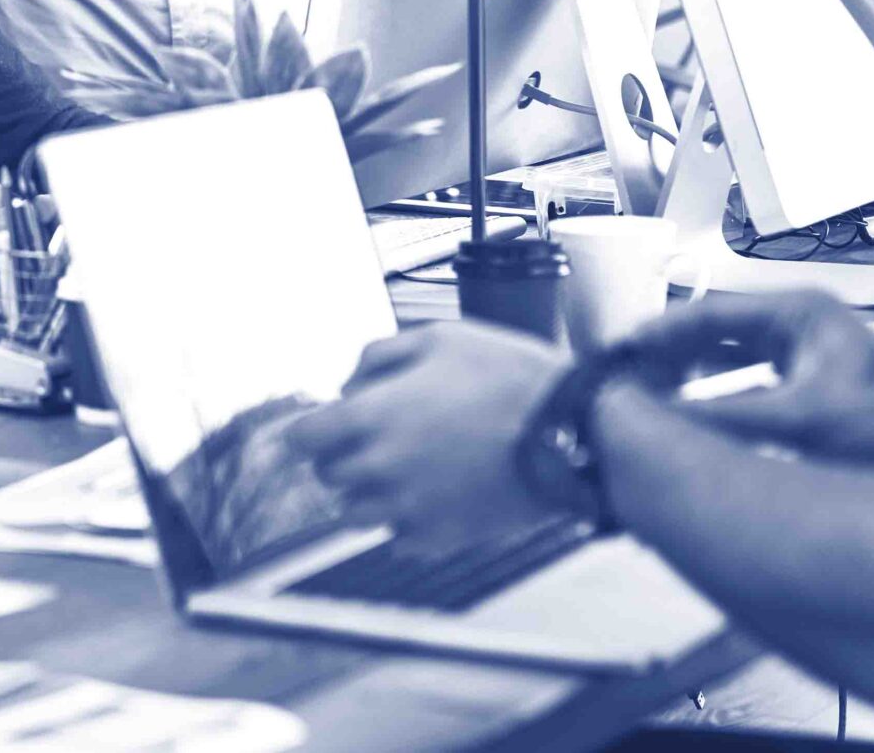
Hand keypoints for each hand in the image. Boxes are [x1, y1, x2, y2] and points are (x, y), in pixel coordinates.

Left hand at [286, 323, 569, 549]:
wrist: (571, 431)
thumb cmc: (507, 376)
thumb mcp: (438, 337)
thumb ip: (377, 357)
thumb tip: (346, 386)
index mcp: (370, 418)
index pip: (301, 439)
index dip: (312, 428)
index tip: (328, 424)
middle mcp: (379, 469)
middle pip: (327, 477)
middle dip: (342, 456)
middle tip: (378, 438)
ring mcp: (408, 508)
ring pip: (355, 514)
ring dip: (369, 492)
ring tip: (407, 467)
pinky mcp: (440, 537)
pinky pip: (399, 537)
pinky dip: (407, 519)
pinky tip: (437, 492)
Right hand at [618, 292, 873, 473]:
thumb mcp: (800, 420)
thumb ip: (723, 418)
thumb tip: (652, 418)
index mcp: (801, 315)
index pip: (706, 311)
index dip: (656, 334)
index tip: (616, 358)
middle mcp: (805, 333)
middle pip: (713, 338)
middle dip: (669, 363)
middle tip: (626, 389)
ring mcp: (813, 367)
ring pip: (730, 371)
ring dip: (693, 393)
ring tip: (654, 416)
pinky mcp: (819, 403)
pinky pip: (749, 401)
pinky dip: (721, 416)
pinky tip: (702, 443)